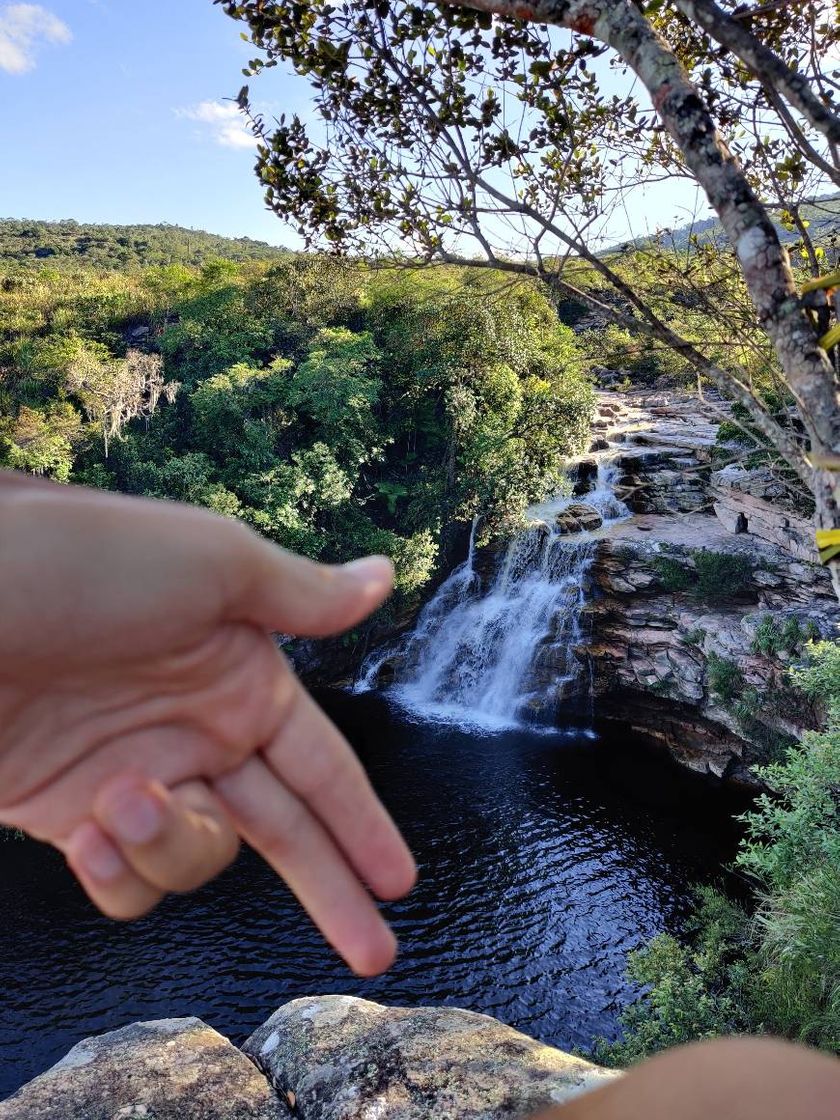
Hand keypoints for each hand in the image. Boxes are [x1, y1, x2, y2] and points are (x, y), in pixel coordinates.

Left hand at [0, 474, 415, 974]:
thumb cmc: (80, 563)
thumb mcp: (210, 562)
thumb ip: (302, 593)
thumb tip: (380, 580)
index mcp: (239, 677)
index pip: (321, 765)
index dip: (363, 821)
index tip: (396, 878)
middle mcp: (195, 731)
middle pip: (281, 828)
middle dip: (327, 886)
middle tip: (372, 947)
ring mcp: (133, 775)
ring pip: (196, 857)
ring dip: (175, 845)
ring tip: (125, 799)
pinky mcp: (67, 811)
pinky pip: (123, 876)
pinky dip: (120, 869)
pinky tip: (90, 832)